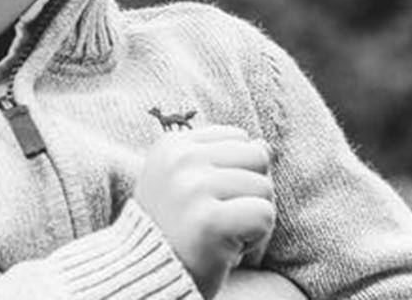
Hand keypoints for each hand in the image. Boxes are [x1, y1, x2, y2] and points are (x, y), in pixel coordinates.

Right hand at [134, 125, 274, 298]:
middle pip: (257, 157)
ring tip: (220, 232)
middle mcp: (179, 160)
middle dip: (249, 190)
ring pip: (264, 188)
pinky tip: (227, 247)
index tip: (206, 197)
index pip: (238, 137)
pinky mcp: (209, 221)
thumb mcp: (191, 183)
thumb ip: (226, 160)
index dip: (234, 170)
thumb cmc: (175, 229)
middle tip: (219, 216)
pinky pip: (264, 215)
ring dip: (251, 217)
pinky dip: (255, 238)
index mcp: (172, 145)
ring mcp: (192, 189)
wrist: (146, 274)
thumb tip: (266, 146)